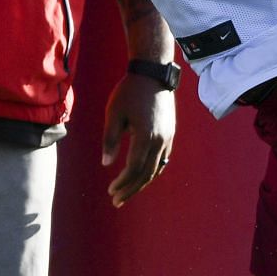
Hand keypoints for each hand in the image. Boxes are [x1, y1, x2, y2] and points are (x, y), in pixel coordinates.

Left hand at [101, 72, 176, 207]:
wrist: (154, 74)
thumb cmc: (129, 92)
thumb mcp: (114, 113)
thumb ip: (110, 139)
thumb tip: (106, 164)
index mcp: (146, 136)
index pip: (134, 168)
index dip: (122, 183)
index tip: (110, 191)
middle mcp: (160, 140)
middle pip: (146, 174)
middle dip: (131, 189)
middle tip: (117, 201)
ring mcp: (168, 138)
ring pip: (156, 169)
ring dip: (141, 183)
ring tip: (127, 193)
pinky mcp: (170, 134)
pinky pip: (162, 159)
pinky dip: (152, 171)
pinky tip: (142, 176)